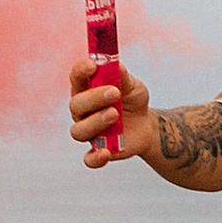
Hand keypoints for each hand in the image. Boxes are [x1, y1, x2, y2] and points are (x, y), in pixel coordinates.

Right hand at [67, 53, 148, 167]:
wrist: (145, 124)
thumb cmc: (132, 100)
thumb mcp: (133, 86)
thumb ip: (122, 76)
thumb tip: (115, 64)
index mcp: (86, 90)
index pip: (76, 78)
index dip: (80, 71)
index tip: (92, 65)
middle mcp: (82, 111)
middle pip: (76, 105)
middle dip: (94, 98)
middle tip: (114, 92)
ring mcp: (88, 132)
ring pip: (79, 131)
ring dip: (95, 122)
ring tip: (115, 114)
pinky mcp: (98, 150)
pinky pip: (89, 159)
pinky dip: (95, 158)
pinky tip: (106, 152)